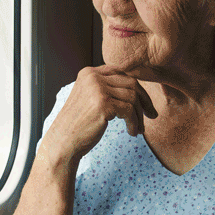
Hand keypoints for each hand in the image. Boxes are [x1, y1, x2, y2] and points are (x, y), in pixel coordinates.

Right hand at [40, 65, 157, 166]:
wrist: (63, 142)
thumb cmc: (79, 124)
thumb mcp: (90, 98)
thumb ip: (107, 88)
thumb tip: (137, 87)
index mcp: (89, 72)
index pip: (122, 73)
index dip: (137, 88)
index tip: (145, 103)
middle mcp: (93, 76)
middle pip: (131, 83)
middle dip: (144, 100)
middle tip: (151, 115)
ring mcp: (97, 89)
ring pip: (133, 97)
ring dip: (139, 115)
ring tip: (138, 129)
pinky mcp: (103, 104)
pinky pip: (129, 110)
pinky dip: (134, 123)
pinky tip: (132, 132)